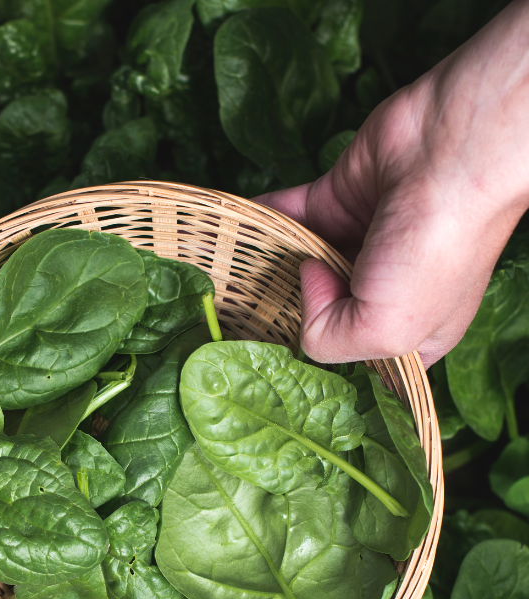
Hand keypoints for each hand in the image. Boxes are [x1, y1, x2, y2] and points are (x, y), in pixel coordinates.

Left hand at [256, 0, 528, 365]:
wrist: (454, 151)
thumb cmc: (436, 249)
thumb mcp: (384, 331)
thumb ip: (327, 338)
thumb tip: (302, 285)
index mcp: (409, 333)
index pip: (357, 362)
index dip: (325, 363)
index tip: (285, 369)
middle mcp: (382, 290)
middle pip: (320, 314)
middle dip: (285, 318)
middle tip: (238, 329)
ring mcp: (357, 243)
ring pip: (298, 264)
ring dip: (265, 268)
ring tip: (223, 285)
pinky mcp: (335, 200)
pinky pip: (286, 216)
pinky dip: (259, 222)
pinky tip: (229, 235)